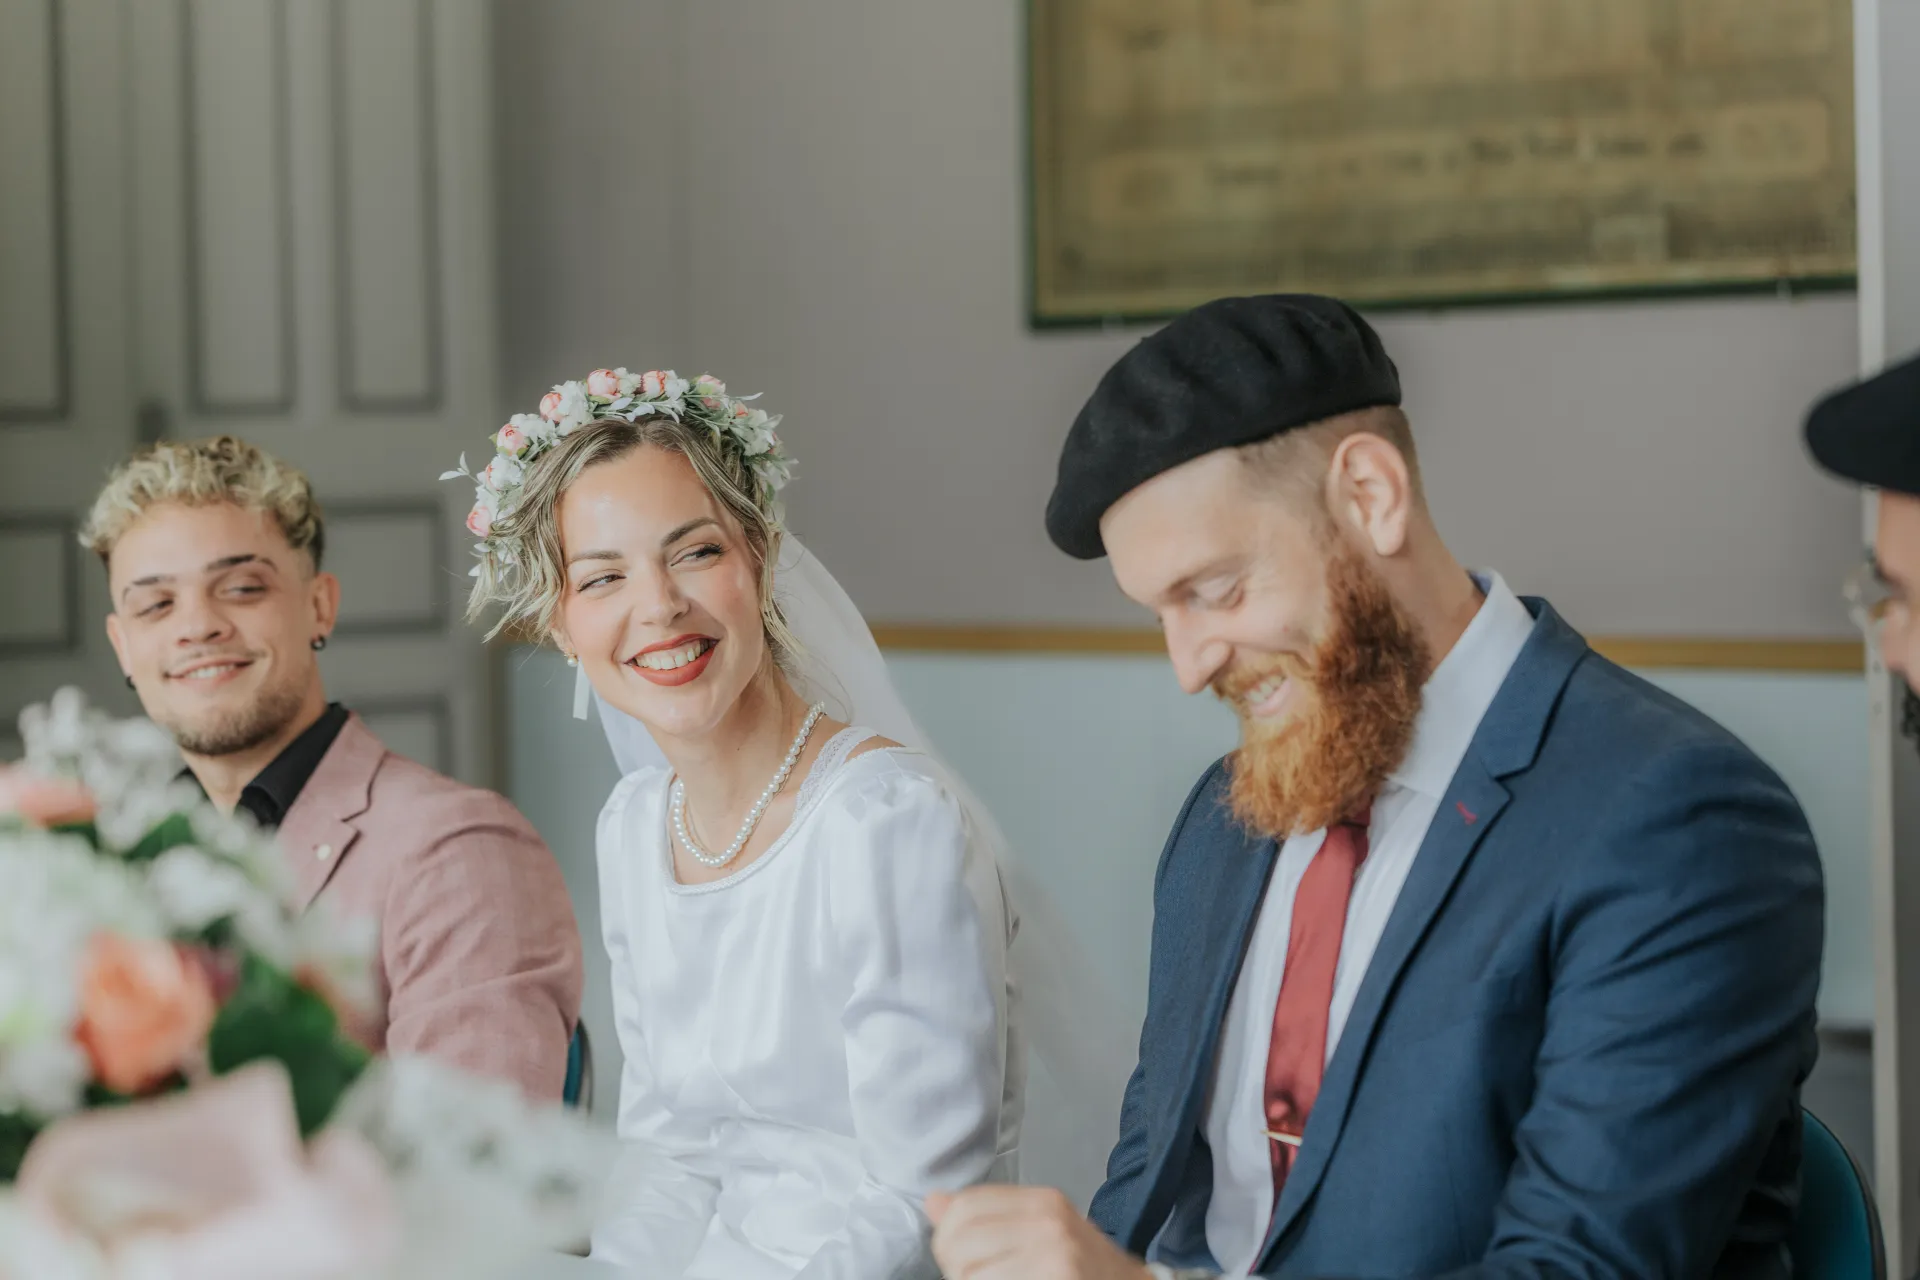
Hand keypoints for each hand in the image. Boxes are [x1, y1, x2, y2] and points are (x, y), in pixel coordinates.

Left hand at [927, 1186, 1152, 1279]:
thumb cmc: (1084, 1267)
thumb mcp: (1043, 1229)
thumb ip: (989, 1215)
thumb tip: (934, 1202)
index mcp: (1042, 1202)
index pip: (964, 1207)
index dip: (948, 1236)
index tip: (958, 1255)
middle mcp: (1047, 1223)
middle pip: (959, 1243)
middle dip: (957, 1269)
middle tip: (978, 1277)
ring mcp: (1053, 1258)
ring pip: (969, 1275)